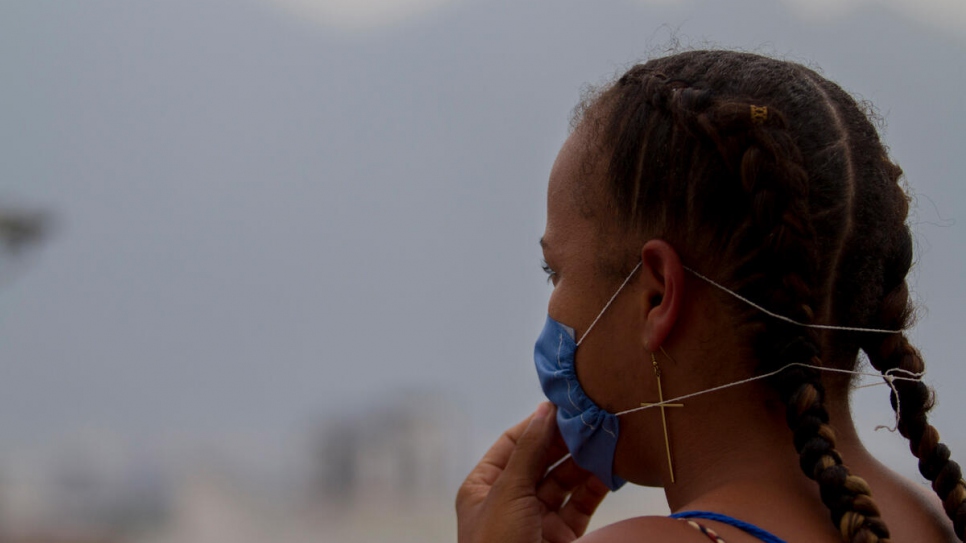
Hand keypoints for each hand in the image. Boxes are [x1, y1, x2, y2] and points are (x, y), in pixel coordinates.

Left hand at [456, 402, 609, 542]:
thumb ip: (530, 451)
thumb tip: (544, 410)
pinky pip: (580, 505)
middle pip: (541, 461)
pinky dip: (596, 488)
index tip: (564, 406)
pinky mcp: (561, 537)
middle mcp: (509, 500)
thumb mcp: (508, 492)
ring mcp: (536, 519)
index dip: (538, 425)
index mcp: (483, 487)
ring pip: (564, 482)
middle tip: (592, 420)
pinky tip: (611, 470)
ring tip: (606, 440)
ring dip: (584, 463)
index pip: (513, 444)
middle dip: (565, 442)